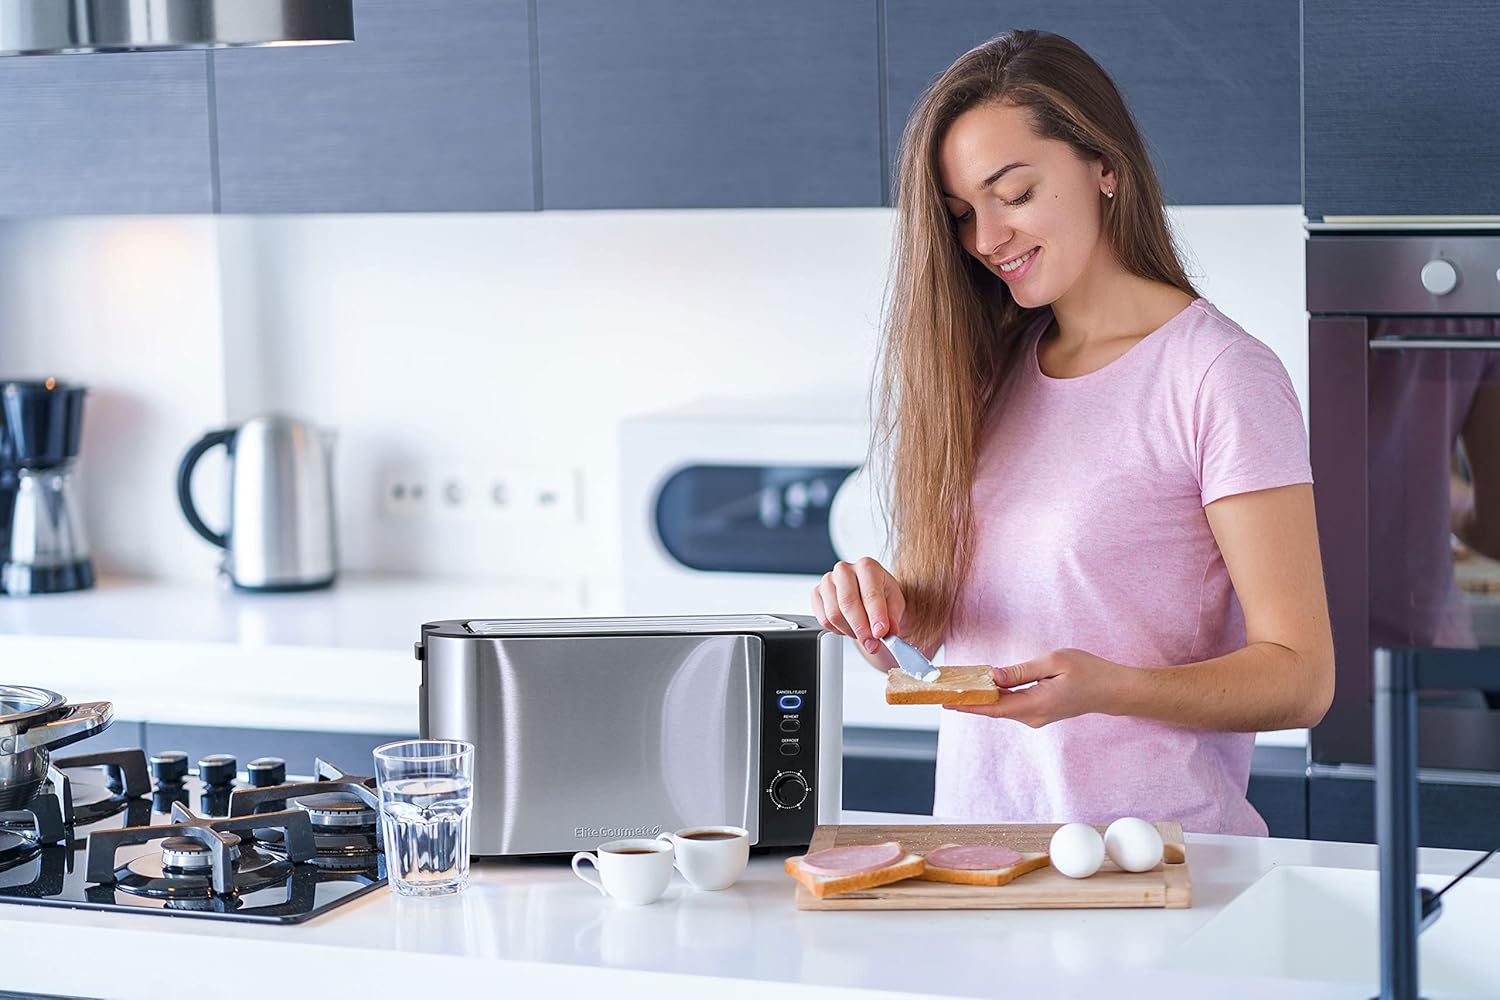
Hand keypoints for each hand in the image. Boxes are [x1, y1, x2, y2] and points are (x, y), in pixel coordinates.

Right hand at [810, 557, 906, 655]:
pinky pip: (824, 620)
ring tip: (863, 633)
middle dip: (861, 628)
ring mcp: (827, 581)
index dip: (875, 616)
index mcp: (867, 566)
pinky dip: (838, 630)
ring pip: (834, 614)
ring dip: (851, 631)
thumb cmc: (883, 596)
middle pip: (848, 603)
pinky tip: (849, 627)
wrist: (870, 596)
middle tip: (872, 644)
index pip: (870, 593)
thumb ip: (892, 618)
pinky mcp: (816, 593)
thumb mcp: (896, 604)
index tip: (880, 633)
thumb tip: (887, 632)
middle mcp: (845, 570)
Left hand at [948, 648, 1128, 727]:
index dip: (968, 705)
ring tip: (959, 685)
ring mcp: (1037, 717)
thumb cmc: (1088, 671)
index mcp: (1036, 704)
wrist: (1112, 690)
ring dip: (982, 698)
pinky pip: (1012, 706)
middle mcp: (1034, 716)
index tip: (946, 702)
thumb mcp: (1054, 662)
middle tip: (945, 688)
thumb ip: (1021, 671)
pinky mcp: (1040, 713)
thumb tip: (993, 676)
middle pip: (994, 709)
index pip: (994, 708)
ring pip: (1003, 708)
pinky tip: (985, 688)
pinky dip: (997, 698)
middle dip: (969, 699)